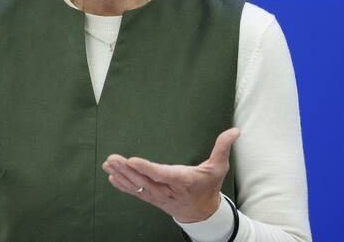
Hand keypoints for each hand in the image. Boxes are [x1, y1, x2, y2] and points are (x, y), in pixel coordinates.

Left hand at [102, 128, 240, 222]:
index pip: (162, 174)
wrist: (202, 212)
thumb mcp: (219, 167)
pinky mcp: (153, 198)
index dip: (147, 168)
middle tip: (113, 159)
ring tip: (108, 165)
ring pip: (137, 187)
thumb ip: (223, 148)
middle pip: (145, 180)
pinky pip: (136, 193)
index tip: (133, 160)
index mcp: (183, 181)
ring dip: (121, 176)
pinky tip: (111, 177)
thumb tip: (235, 131)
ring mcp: (158, 196)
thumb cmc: (209, 186)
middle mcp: (168, 190)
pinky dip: (123, 185)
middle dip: (127, 170)